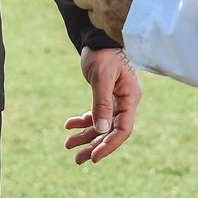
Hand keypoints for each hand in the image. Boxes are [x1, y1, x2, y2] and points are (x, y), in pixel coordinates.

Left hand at [64, 46, 141, 164]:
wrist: (97, 37)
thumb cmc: (102, 54)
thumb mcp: (101, 77)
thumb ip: (102, 103)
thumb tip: (102, 130)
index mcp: (130, 97)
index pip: (123, 129)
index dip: (109, 145)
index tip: (94, 157)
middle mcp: (125, 101)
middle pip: (111, 131)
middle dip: (94, 145)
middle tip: (77, 159)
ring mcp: (116, 100)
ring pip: (101, 125)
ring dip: (85, 136)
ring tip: (68, 146)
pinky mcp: (105, 96)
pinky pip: (95, 114)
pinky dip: (82, 120)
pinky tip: (68, 125)